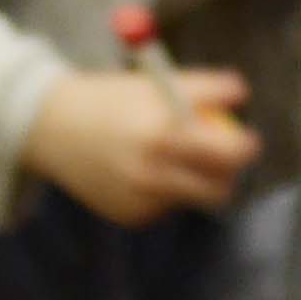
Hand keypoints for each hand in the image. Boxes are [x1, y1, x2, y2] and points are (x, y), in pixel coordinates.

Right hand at [24, 66, 260, 226]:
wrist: (53, 129)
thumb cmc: (110, 99)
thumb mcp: (155, 83)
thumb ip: (202, 89)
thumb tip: (242, 94)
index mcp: (163, 133)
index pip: (229, 153)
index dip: (245, 147)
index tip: (248, 141)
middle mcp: (153, 173)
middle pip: (219, 189)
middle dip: (228, 174)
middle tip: (224, 159)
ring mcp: (141, 199)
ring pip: (193, 198)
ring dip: (194, 181)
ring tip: (168, 157)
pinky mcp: (131, 216)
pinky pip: (166, 206)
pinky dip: (164, 190)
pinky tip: (139, 172)